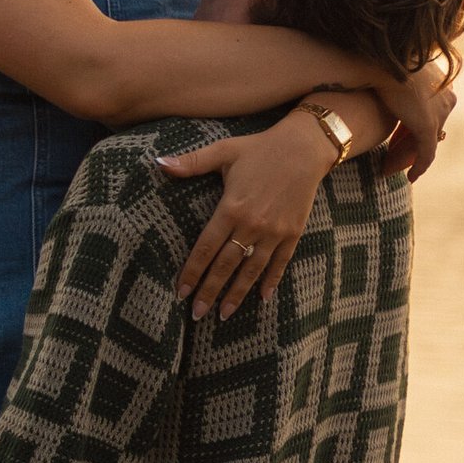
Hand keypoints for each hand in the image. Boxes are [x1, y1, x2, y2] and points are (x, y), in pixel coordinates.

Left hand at [160, 110, 337, 319]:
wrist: (304, 148)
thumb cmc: (260, 148)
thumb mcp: (224, 151)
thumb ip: (191, 162)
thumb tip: (159, 163)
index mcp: (232, 208)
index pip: (207, 248)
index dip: (193, 271)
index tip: (181, 291)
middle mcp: (252, 225)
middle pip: (226, 265)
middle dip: (210, 291)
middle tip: (196, 313)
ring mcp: (274, 231)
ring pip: (252, 270)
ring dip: (237, 294)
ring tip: (223, 314)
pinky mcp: (293, 233)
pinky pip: (280, 263)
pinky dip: (271, 281)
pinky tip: (262, 297)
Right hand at [376, 64, 455, 180]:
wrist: (381, 61)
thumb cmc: (380, 61)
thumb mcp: (393, 70)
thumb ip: (396, 81)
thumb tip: (383, 85)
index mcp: (441, 81)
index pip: (430, 110)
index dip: (411, 125)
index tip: (397, 135)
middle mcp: (446, 98)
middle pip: (429, 128)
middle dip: (408, 143)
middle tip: (391, 155)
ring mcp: (439, 114)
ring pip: (426, 143)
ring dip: (407, 156)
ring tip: (389, 166)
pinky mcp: (428, 127)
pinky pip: (426, 153)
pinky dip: (419, 166)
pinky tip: (410, 177)